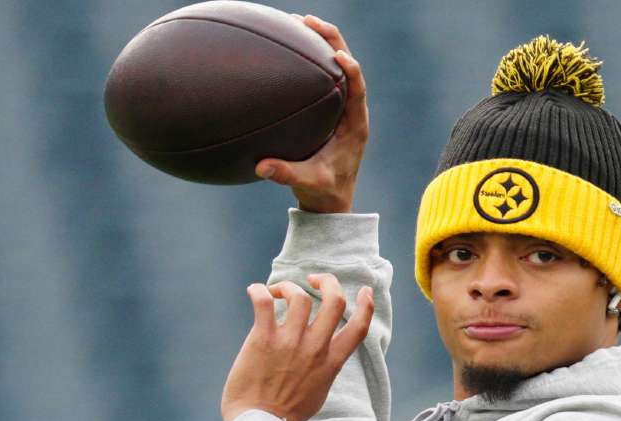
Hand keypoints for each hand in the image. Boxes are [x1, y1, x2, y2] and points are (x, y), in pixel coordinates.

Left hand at [221, 274, 374, 420]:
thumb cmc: (286, 413)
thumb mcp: (319, 393)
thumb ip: (325, 370)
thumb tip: (325, 357)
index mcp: (331, 362)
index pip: (359, 328)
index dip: (365, 304)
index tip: (363, 291)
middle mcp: (315, 348)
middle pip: (334, 301)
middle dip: (328, 282)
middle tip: (314, 279)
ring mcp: (290, 342)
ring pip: (300, 296)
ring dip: (289, 287)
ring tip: (278, 292)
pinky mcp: (263, 339)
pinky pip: (263, 302)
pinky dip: (259, 290)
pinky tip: (255, 292)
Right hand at [255, 15, 368, 213]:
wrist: (331, 201)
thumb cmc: (324, 192)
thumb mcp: (308, 184)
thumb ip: (287, 175)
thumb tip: (262, 166)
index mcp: (355, 125)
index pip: (358, 89)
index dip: (351, 70)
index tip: (338, 56)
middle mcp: (351, 111)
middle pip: (347, 65)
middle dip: (331, 40)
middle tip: (309, 21)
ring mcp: (340, 108)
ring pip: (335, 66)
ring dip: (320, 42)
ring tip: (298, 21)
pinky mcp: (328, 109)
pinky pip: (320, 76)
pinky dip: (308, 59)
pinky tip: (287, 46)